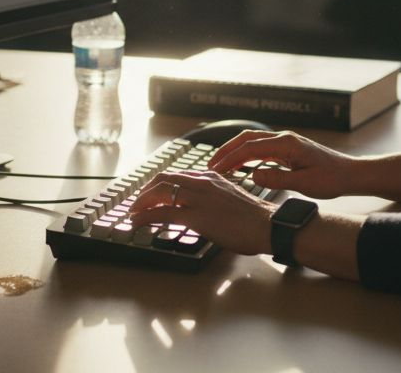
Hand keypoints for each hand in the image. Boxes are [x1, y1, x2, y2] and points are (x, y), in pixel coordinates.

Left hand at [128, 170, 275, 254]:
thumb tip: (200, 209)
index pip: (177, 175)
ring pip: (159, 193)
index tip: (150, 195)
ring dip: (141, 203)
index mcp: (210, 177)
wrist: (268, 225)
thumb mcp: (229, 198)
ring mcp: (198, 198)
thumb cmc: (254, 218)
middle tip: (136, 203)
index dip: (159, 185)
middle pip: (163, 179)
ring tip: (132, 213)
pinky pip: (163, 213)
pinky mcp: (197, 216)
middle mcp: (202, 182)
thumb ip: (212, 198)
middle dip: (145, 191)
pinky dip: (145, 217)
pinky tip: (137, 223)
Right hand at [206, 130, 359, 198]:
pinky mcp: (287, 150)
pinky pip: (261, 149)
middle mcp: (284, 139)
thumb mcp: (304, 183)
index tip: (215, 170)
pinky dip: (246, 156)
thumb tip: (252, 175)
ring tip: (219, 166)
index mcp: (286, 144)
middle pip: (246, 139)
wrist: (349, 174)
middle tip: (209, 166)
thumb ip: (277, 179)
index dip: (230, 158)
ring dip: (234, 152)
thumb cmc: (331, 179)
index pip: (250, 148)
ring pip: (252, 143)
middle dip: (226, 151)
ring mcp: (285, 143)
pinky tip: (239, 167)